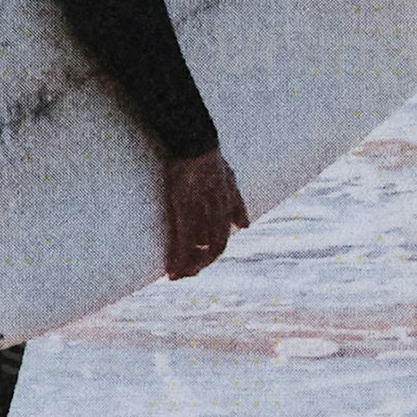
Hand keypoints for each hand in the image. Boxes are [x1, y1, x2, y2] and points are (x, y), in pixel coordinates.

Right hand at [162, 151, 248, 281]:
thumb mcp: (230, 180)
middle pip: (214, 249)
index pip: (222, 240)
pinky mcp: (184, 207)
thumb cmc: (209, 157)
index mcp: (227, 207)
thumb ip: (237, 205)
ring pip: (197, 248)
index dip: (210, 256)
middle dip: (200, 265)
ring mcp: (201, 210)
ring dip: (187, 266)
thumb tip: (245, 226)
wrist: (194, 141)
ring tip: (176, 276)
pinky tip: (171, 268)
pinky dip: (178, 256)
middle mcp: (217, 212)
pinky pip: (183, 239)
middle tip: (186, 275)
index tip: (198, 265)